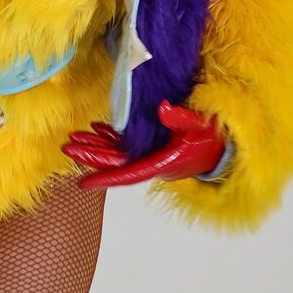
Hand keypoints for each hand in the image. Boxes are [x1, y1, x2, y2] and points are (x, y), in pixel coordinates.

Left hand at [61, 100, 225, 187]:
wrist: (226, 146)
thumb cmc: (214, 137)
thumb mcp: (200, 125)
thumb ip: (181, 118)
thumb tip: (162, 108)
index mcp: (162, 163)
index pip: (128, 173)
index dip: (104, 178)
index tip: (81, 183)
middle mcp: (152, 163)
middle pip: (116, 162)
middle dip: (90, 155)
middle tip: (66, 147)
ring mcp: (151, 157)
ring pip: (118, 154)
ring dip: (96, 145)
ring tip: (74, 137)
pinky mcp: (153, 148)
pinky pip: (127, 145)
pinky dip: (111, 137)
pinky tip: (97, 128)